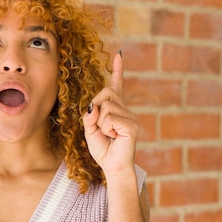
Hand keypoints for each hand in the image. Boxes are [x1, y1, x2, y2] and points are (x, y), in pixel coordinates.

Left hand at [83, 52, 138, 175]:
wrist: (112, 167)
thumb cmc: (103, 149)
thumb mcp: (90, 130)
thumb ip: (89, 116)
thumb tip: (93, 106)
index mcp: (116, 109)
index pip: (117, 86)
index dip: (118, 70)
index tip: (119, 55)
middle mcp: (125, 109)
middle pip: (105, 92)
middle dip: (95, 107)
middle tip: (100, 126)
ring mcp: (130, 116)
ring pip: (105, 106)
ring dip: (100, 122)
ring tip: (109, 134)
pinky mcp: (132, 125)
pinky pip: (110, 118)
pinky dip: (106, 129)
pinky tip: (114, 137)